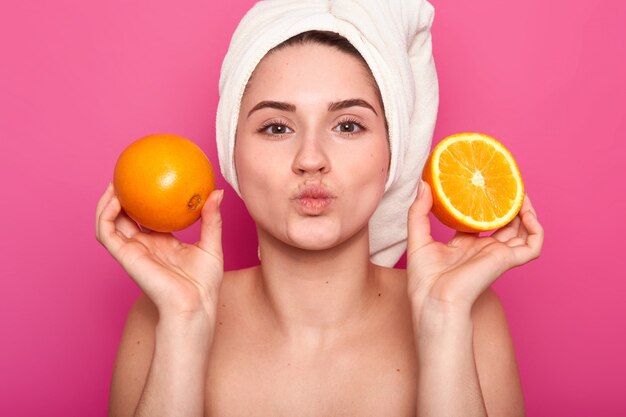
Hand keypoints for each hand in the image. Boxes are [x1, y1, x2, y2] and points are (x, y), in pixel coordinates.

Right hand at [96, 183, 224, 321]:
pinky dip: (105, 214)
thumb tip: (217, 192)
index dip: (143, 199)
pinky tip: (115, 198)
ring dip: (106, 202)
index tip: (149, 178)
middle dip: (121, 196)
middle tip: (126, 173)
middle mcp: (143, 245)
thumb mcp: (211, 244)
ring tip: (115, 182)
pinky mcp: (125, 256)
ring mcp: (132, 251)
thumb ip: (211, 218)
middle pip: (124, 217)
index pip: (147, 217)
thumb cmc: (204, 283)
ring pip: (109, 222)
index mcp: (161, 243)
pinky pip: (107, 232)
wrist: (194, 305)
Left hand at [406, 181, 543, 315]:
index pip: (480, 221)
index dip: (484, 204)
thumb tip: (422, 184)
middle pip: (505, 223)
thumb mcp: (417, 238)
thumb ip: (418, 211)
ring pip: (523, 231)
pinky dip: (536, 229)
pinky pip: (533, 245)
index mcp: (464, 245)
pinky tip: (527, 214)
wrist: (435, 300)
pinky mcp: (507, 261)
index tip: (482, 185)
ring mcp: (497, 254)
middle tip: (507, 184)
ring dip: (526, 212)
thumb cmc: (424, 279)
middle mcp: (483, 249)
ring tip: (522, 194)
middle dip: (509, 205)